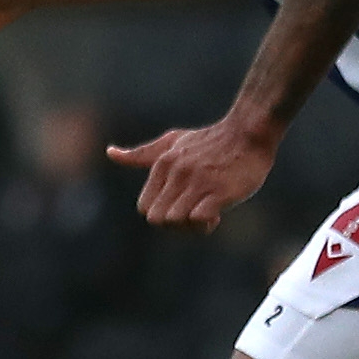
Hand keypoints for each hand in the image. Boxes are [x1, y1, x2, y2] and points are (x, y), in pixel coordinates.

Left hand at [107, 115, 278, 231]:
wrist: (249, 132)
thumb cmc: (211, 140)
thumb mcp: (172, 141)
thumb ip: (142, 154)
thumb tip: (110, 153)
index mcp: (162, 164)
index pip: (144, 207)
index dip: (161, 214)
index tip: (180, 206)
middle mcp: (176, 173)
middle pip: (157, 219)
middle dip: (173, 225)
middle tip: (193, 215)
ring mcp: (197, 182)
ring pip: (175, 221)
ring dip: (191, 226)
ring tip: (207, 213)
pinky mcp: (219, 191)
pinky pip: (199, 219)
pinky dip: (206, 224)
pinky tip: (218, 213)